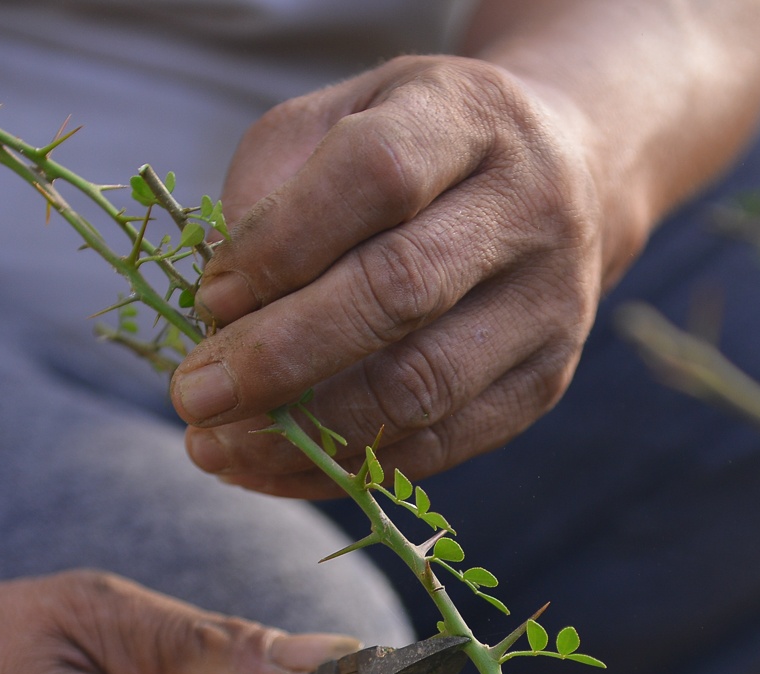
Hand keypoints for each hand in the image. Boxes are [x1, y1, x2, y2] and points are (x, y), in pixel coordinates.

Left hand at [169, 55, 631, 497]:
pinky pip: (440, 446)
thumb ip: (273, 186)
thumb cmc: (417, 149)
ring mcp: (551, 303)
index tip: (207, 298)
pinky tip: (272, 470)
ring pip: (423, 386)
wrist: (566, 176)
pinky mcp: (544, 382)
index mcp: (471, 117)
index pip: (376, 175)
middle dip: (281, 356)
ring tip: (217, 447)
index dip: (282, 243)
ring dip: (307, 432)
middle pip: (401, 290)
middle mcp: (530, 207)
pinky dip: (345, 468)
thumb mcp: (342, 119)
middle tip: (193, 396)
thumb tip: (219, 311)